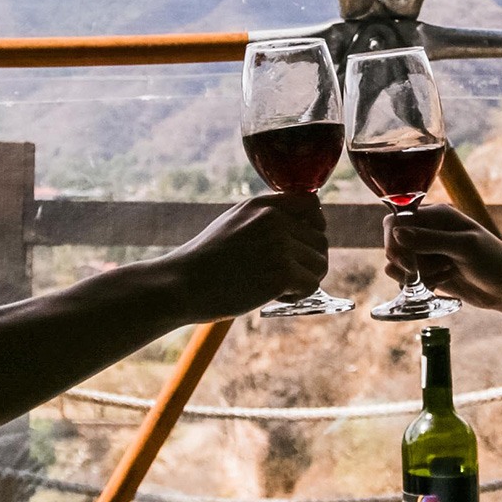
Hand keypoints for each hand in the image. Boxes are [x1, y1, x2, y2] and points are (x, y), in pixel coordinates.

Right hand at [162, 193, 327, 321]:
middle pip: (320, 239)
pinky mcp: (280, 274)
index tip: (300, 245)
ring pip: (320, 263)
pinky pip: (311, 285)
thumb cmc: (206, 261)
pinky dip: (297, 296)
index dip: (314, 225)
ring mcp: (278, 246)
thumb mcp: (234, 222)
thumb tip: (307, 224)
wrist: (180, 285)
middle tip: (282, 275)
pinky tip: (274, 297)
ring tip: (276, 286)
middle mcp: (273, 219)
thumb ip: (266, 217)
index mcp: (262, 205)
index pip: (312, 203)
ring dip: (304, 279)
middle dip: (308, 261)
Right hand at [384, 205, 501, 315]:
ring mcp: (428, 252)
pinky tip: (441, 284)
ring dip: (416, 274)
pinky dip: (418, 285)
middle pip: (395, 242)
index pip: (398, 220)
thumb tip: (397, 233)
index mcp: (438, 215)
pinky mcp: (428, 272)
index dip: (394, 240)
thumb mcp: (464, 248)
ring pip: (399, 263)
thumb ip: (430, 241)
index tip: (405, 261)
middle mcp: (429, 231)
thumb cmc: (494, 261)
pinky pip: (407, 278)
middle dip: (405, 261)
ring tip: (444, 274)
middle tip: (421, 274)